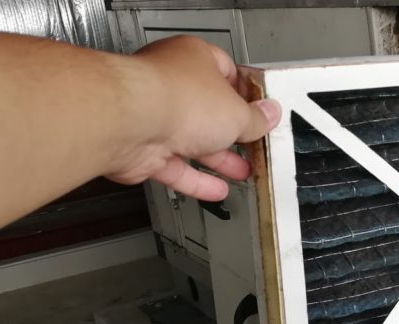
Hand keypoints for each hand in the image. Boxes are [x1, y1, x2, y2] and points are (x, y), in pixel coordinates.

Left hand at [105, 36, 279, 200]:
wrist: (130, 122)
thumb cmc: (175, 98)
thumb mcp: (237, 112)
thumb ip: (255, 119)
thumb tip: (268, 116)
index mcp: (194, 59)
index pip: (227, 72)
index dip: (247, 95)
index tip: (262, 113)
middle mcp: (171, 84)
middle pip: (209, 110)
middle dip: (233, 132)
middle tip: (253, 145)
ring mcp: (154, 116)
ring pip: (191, 140)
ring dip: (218, 159)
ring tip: (242, 171)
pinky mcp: (143, 148)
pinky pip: (175, 167)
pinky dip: (196, 180)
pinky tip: (215, 190)